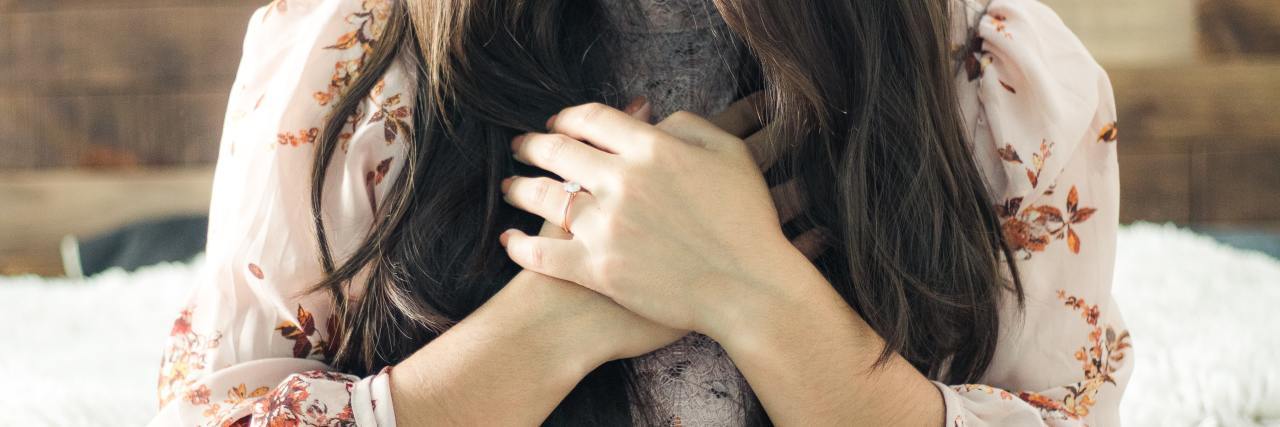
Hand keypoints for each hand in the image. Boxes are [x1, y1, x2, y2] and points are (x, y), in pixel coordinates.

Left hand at [498, 97, 823, 336]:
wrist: (748, 288)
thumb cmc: (748, 222)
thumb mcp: (731, 155)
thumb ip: (690, 126)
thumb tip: (652, 118)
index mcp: (652, 148)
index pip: (592, 119)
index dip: (568, 116)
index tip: (557, 122)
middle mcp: (622, 181)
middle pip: (558, 151)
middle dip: (533, 145)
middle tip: (521, 146)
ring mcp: (606, 226)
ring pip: (543, 198)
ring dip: (520, 189)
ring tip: (510, 187)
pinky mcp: (598, 269)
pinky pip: (544, 253)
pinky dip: (521, 246)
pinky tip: (509, 240)